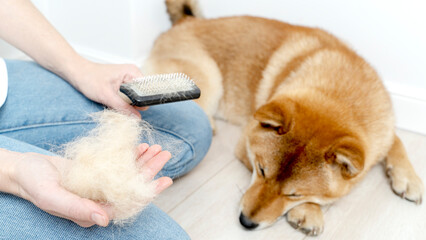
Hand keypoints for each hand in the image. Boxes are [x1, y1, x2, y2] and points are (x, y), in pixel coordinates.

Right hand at [10, 144, 171, 226]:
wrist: (24, 169)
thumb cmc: (34, 184)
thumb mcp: (52, 197)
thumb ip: (77, 209)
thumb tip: (105, 219)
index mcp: (92, 211)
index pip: (126, 204)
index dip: (147, 193)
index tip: (164, 180)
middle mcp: (100, 199)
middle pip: (132, 186)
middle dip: (150, 171)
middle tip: (165, 155)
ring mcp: (100, 185)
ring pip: (128, 174)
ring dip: (144, 162)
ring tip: (158, 149)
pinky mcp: (97, 171)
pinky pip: (118, 164)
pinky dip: (130, 155)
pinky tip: (141, 147)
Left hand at [67, 58, 147, 116]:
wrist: (77, 73)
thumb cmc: (89, 79)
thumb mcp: (107, 96)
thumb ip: (123, 107)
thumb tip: (137, 118)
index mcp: (133, 72)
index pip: (147, 90)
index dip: (142, 101)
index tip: (134, 109)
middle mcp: (133, 74)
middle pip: (142, 94)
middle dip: (134, 103)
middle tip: (119, 105)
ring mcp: (129, 79)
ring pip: (135, 97)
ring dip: (128, 103)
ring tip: (115, 102)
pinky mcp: (124, 84)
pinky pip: (129, 96)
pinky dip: (124, 102)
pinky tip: (115, 101)